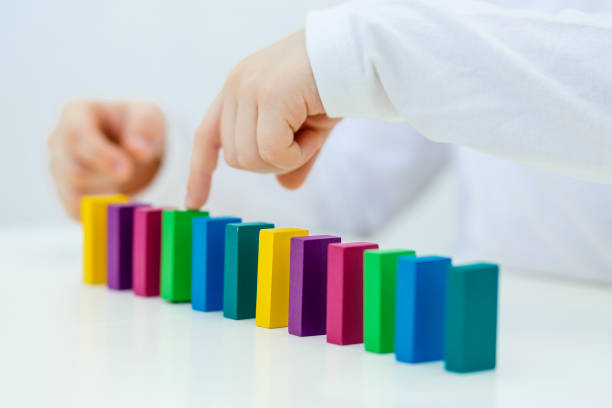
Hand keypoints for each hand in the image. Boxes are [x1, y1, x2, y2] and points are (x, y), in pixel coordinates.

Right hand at [48, 100, 164, 219]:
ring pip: (74, 194)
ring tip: (127, 184)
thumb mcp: (149, 115)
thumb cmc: (137, 126)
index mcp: (75, 114)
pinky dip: (100, 211)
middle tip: (131, 179)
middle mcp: (59, 141)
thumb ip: (145, 126)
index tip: (126, 171)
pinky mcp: (66, 192)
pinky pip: (76, 211)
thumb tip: (139, 150)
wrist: (133, 147)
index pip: (77, 136)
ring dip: (106, 195)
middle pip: (72, 171)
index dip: (100, 156)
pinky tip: (120, 201)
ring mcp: (59, 168)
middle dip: (106, 180)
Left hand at [186, 29, 339, 208]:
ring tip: (311, 133)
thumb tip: (286, 185)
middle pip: (235, 158)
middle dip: (271, 164)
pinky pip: (272, 150)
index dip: (200, 171)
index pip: (207, 136)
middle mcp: (236, 86)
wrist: (358, 53)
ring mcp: (249, 88)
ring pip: (250, 158)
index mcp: (238, 90)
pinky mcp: (269, 95)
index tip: (195, 202)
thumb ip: (292, 156)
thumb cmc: (333, 85)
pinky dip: (297, 155)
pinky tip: (314, 134)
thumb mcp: (308, 128)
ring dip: (287, 158)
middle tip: (303, 144)